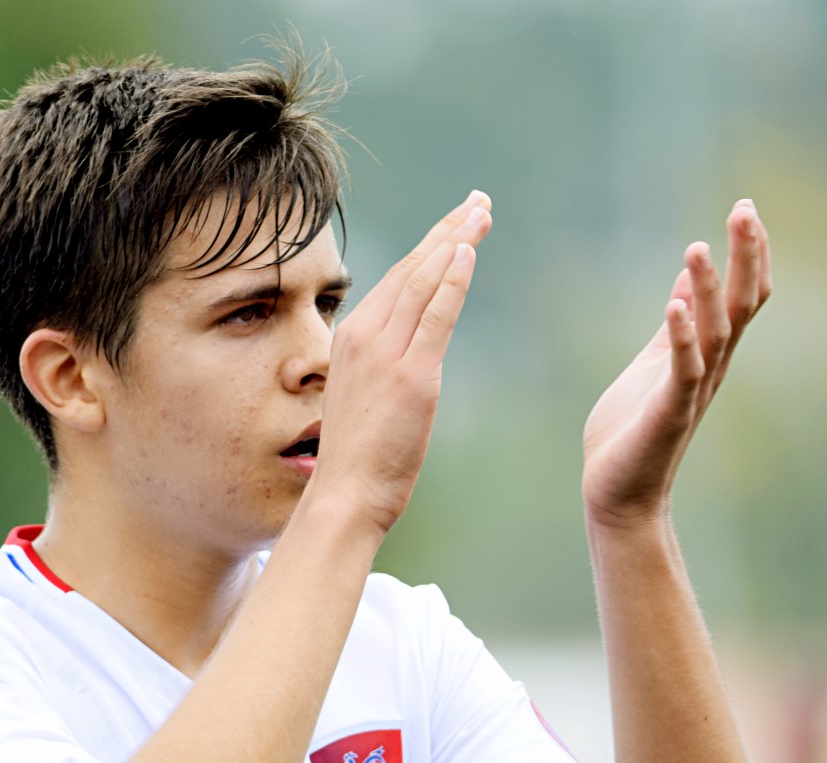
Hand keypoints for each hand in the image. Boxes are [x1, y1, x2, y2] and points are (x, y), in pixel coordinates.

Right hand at [311, 190, 494, 532]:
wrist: (344, 494)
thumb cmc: (356, 459)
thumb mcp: (364, 399)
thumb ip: (384, 368)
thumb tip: (410, 361)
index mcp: (352, 338)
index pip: (398, 280)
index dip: (429, 248)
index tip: (456, 225)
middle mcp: (364, 335)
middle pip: (412, 269)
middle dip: (447, 231)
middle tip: (478, 203)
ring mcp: (386, 353)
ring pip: (424, 281)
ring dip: (456, 242)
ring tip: (482, 214)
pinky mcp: (411, 375)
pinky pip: (436, 315)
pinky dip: (452, 280)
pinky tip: (468, 252)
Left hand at [581, 199, 771, 529]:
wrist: (618, 494)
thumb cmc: (632, 432)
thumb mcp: (652, 366)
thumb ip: (672, 329)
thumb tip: (684, 285)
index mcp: (706, 354)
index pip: (740, 296)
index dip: (748, 254)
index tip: (745, 207)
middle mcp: (710, 368)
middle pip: (740, 304)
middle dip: (745, 257)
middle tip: (744, 209)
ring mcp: (692, 390)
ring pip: (714, 332)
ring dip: (707, 289)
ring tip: (697, 247)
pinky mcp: (668, 413)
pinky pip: (682, 371)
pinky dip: (680, 337)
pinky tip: (672, 305)